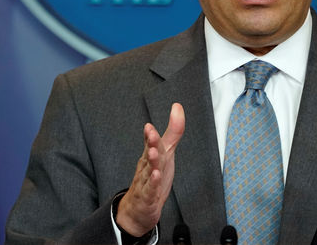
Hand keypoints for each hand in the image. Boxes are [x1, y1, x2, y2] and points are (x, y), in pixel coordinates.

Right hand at [116, 103, 184, 236]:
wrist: (138, 208)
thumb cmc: (153, 176)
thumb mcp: (165, 153)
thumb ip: (173, 132)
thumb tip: (178, 107)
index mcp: (150, 155)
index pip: (150, 142)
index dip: (150, 134)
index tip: (149, 125)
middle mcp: (147, 166)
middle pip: (150, 152)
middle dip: (151, 142)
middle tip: (151, 131)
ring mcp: (146, 181)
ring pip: (149, 169)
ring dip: (151, 160)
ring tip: (153, 151)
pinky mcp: (148, 197)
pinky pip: (150, 189)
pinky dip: (153, 183)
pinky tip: (156, 176)